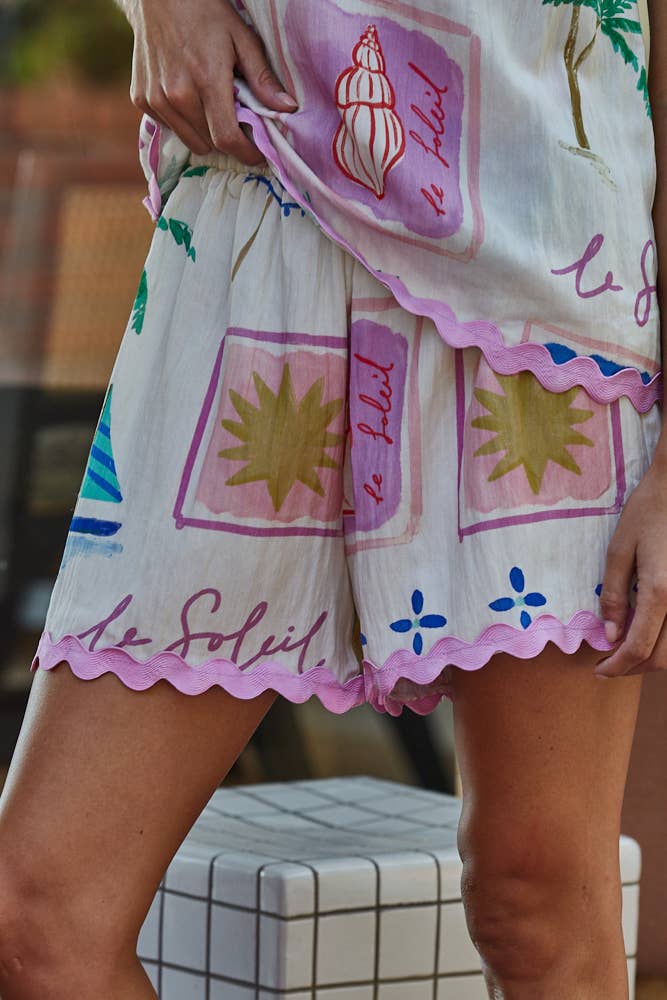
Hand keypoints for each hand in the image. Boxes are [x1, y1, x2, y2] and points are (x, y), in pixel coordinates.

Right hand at [127, 0, 297, 163]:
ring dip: (205, 133)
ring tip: (212, 107)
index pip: (227, 138)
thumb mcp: (241, 38)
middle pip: (210, 142)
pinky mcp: (141, 99)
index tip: (256, 154)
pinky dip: (183, 121)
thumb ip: (262, 77)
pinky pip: (169, 127)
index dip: (246, 153)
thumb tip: (287, 108)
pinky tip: (187, 96)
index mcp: (206, 81)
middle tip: (237, 122)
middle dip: (228, 140)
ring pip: (190, 140)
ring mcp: (156, 99)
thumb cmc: (205, 12)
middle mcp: (177, 95)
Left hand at [595, 447, 666, 677]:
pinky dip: (664, 641)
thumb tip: (611, 636)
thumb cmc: (649, 512)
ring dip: (651, 658)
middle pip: (662, 658)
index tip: (598, 671)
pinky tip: (646, 631)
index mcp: (662, 592)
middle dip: (632, 668)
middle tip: (607, 663)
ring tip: (624, 651)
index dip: (617, 667)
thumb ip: (615, 596)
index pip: (639, 648)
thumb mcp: (620, 551)